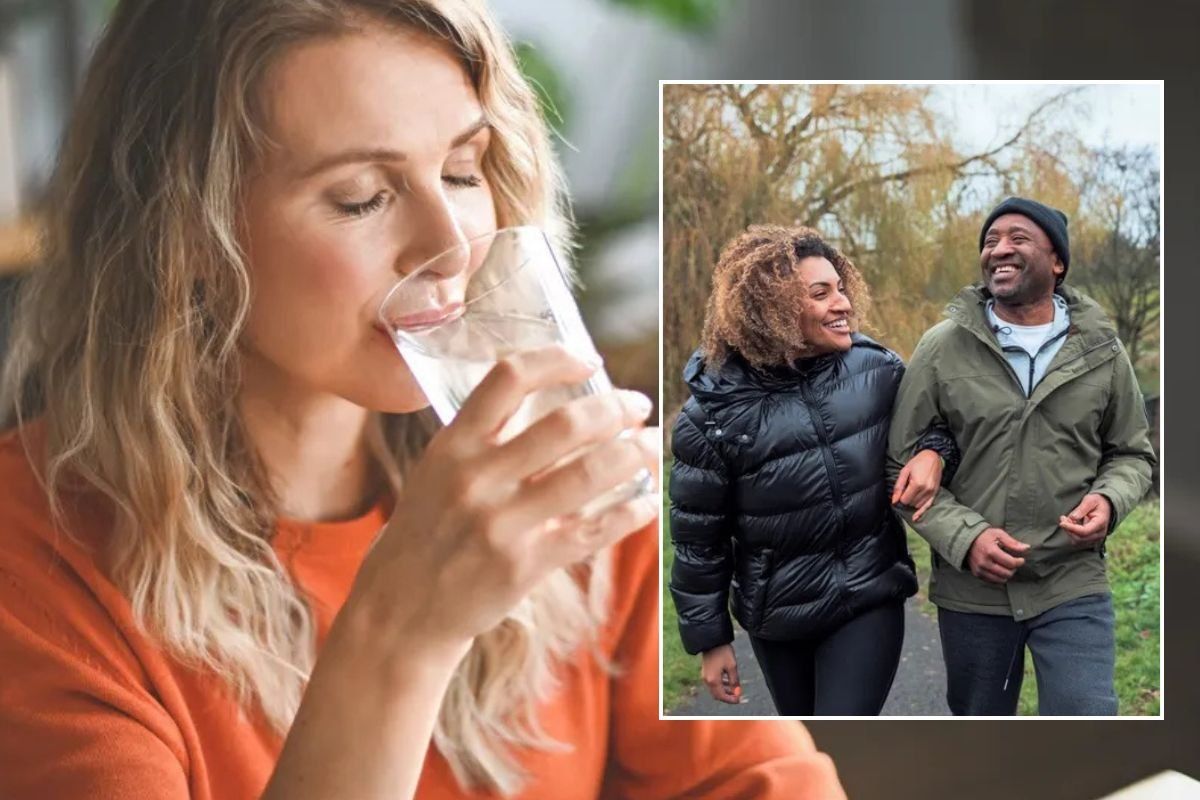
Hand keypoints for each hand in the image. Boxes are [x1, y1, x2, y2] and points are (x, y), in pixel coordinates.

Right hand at [346, 346, 659, 661]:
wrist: (402, 606)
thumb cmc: (429, 530)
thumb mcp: (438, 470)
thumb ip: (487, 435)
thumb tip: (553, 391)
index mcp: (453, 445)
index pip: (509, 378)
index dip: (556, 359)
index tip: (590, 360)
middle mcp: (476, 478)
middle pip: (565, 425)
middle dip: (615, 408)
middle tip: (637, 404)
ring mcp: (500, 524)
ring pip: (588, 475)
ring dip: (634, 454)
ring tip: (651, 445)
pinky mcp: (523, 566)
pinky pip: (592, 531)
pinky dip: (630, 512)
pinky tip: (647, 501)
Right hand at [700, 643, 741, 703]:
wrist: (712, 640)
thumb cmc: (723, 652)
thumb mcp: (732, 667)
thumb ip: (734, 681)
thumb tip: (737, 692)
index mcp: (713, 680)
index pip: (722, 696)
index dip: (731, 700)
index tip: (739, 699)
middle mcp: (707, 680)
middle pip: (717, 695)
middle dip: (727, 697)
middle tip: (737, 696)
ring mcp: (705, 676)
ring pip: (714, 689)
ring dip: (724, 691)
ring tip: (734, 688)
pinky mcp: (705, 672)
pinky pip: (712, 683)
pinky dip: (720, 685)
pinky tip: (728, 681)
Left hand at [891, 448, 943, 521]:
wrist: (933, 457)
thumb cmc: (918, 462)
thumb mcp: (904, 472)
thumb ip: (898, 487)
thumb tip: (894, 500)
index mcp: (917, 484)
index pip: (905, 500)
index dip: (900, 498)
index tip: (900, 492)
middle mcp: (926, 490)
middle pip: (911, 503)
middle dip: (906, 499)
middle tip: (906, 489)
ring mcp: (932, 492)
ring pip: (918, 505)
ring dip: (912, 502)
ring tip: (912, 491)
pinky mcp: (935, 493)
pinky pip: (928, 506)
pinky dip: (921, 512)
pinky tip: (915, 518)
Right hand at [966, 527, 1030, 583]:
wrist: (966, 540)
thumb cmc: (984, 536)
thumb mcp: (999, 534)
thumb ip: (1013, 542)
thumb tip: (1027, 548)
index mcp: (990, 551)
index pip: (1011, 563)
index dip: (1019, 562)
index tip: (1021, 559)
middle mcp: (984, 562)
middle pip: (1007, 573)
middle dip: (1013, 569)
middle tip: (1013, 563)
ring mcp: (980, 569)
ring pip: (1001, 579)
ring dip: (1007, 574)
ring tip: (1007, 567)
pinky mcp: (977, 574)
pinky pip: (993, 581)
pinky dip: (999, 577)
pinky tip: (999, 569)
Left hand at [1059, 493, 1111, 544]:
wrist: (1106, 507)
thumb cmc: (1097, 502)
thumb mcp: (1090, 500)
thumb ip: (1082, 508)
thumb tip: (1073, 518)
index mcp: (1100, 523)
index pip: (1084, 531)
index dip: (1071, 528)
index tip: (1061, 523)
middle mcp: (1099, 534)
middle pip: (1079, 538)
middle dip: (1068, 529)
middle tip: (1063, 518)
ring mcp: (1095, 538)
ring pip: (1077, 541)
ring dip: (1069, 531)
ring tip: (1067, 519)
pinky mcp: (1090, 540)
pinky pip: (1077, 540)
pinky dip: (1071, 533)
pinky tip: (1070, 524)